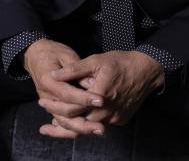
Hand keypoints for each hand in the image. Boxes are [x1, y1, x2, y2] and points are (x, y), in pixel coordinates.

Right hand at [21, 40, 104, 137]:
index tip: (101, 100)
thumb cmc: (53, 52)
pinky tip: (89, 132)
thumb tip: (92, 84)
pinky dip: (74, 129)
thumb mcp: (66, 54)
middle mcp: (46, 95)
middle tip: (102, 126)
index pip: (67, 94)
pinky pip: (62, 121)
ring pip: (64, 122)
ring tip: (100, 131)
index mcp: (48, 80)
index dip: (84, 98)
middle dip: (85, 121)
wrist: (36, 55)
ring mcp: (48, 103)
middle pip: (65, 114)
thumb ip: (78, 70)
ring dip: (81, 129)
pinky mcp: (52, 107)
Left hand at [39, 50, 163, 136]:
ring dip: (73, 127)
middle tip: (45, 124)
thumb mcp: (95, 60)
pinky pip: (100, 125)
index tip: (42, 102)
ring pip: (88, 128)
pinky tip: (78, 120)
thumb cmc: (121, 63)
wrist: (146, 70)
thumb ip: (73, 70)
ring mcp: (115, 118)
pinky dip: (88, 124)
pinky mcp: (121, 120)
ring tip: (56, 125)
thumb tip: (53, 75)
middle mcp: (107, 111)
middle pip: (77, 124)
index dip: (54, 107)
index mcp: (99, 96)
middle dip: (60, 123)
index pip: (70, 109)